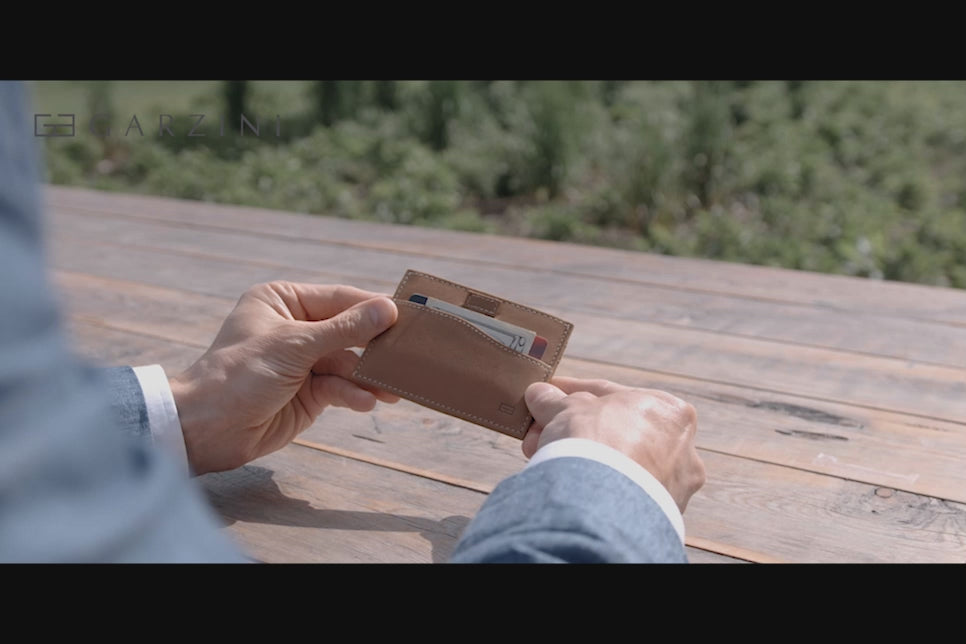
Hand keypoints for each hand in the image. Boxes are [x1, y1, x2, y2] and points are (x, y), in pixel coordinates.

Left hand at [168, 281, 398, 474]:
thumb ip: (344, 329)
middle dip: (374, 346)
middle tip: (407, 353)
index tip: (406, 315)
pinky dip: (353, 394)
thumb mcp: (294, 346)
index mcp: (283, 302)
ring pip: (348, 363)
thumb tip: (389, 309)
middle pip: (348, 331)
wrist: (207, 430)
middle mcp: (295, 328)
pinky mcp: (309, 393)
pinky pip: (340, 388)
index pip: (339, 298)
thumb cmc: (239, 375)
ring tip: (393, 388)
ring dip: (368, 376)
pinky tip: (366, 402)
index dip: (372, 307)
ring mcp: (303, 362)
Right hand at [522, 377, 705, 511]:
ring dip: (581, 458)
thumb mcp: (566, 408)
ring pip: (617, 464)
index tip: (548, 396)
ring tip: (543, 458)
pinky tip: (565, 484)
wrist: (600, 502)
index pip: (613, 396)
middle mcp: (682, 449)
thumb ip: (554, 400)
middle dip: (573, 430)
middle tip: (539, 432)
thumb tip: (540, 394)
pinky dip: (593, 487)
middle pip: (615, 432)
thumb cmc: (594, 442)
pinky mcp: (658, 518)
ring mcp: (673, 488)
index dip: (573, 393)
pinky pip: (618, 493)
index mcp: (671, 411)